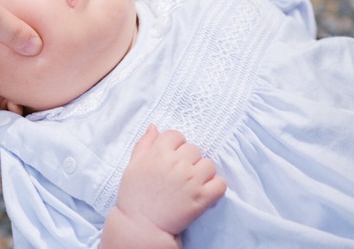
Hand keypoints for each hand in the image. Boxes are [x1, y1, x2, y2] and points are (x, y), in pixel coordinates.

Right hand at [110, 126, 225, 241]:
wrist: (141, 226)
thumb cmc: (134, 196)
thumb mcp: (133, 165)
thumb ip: (144, 144)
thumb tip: (154, 127)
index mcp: (159, 153)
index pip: (176, 135)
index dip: (174, 146)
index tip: (171, 157)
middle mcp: (177, 164)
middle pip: (193, 149)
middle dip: (188, 159)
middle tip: (179, 174)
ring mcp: (191, 180)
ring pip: (208, 164)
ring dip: (202, 172)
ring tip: (192, 183)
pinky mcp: (202, 198)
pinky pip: (220, 184)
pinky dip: (215, 186)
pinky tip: (205, 191)